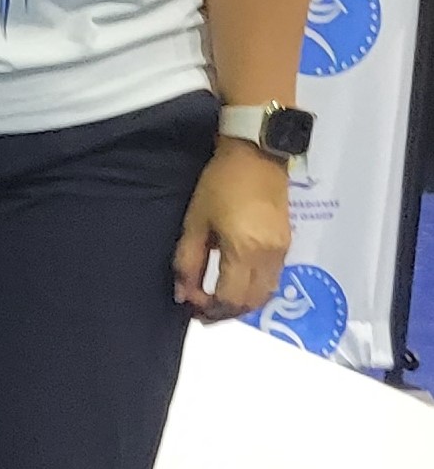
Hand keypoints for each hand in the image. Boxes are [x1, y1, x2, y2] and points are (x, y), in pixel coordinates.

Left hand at [172, 139, 291, 319]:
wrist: (256, 156)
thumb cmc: (220, 184)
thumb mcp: (195, 222)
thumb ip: (187, 261)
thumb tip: (182, 294)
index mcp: (245, 250)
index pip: (230, 298)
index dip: (208, 308)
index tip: (189, 302)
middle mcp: (269, 256)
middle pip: (251, 302)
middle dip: (224, 313)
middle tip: (200, 311)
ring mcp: (282, 251)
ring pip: (265, 295)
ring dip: (240, 305)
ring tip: (214, 302)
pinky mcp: (286, 245)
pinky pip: (272, 280)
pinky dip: (253, 291)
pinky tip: (233, 285)